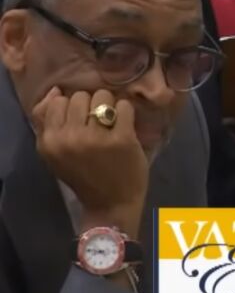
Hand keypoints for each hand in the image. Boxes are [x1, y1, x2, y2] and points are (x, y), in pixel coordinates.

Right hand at [32, 88, 147, 236]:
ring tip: (112, 122)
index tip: (81, 119)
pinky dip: (127, 112)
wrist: (110, 202)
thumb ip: (48, 122)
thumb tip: (55, 90)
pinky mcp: (122, 138)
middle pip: (80, 96)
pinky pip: (124, 106)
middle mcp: (69, 138)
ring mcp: (96, 138)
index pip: (58, 101)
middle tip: (98, 121)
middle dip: (91, 104)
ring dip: (110, 105)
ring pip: (102, 96)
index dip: (72, 106)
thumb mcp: (55, 152)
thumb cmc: (84, 174)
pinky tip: (125, 126)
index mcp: (49, 142)